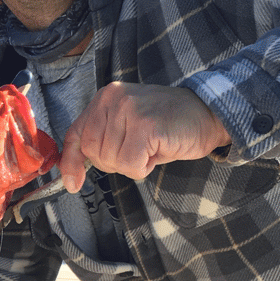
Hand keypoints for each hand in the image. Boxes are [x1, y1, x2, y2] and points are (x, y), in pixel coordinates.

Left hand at [59, 83, 230, 186]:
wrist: (208, 114)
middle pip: (94, 152)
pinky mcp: (146, 127)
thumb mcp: (127, 125)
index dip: (71, 162)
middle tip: (137, 152)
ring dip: (132, 165)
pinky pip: (130, 165)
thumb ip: (102, 138)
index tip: (72, 183)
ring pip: (112, 161)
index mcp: (106, 98)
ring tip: (150, 147)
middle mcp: (113, 100)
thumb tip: (74, 170)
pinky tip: (157, 152)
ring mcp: (129, 111)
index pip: (75, 134)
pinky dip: (143, 168)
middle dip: (113, 163)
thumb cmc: (167, 124)